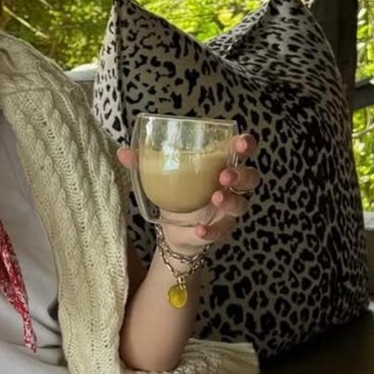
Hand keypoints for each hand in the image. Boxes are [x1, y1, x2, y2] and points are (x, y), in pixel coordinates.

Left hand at [117, 134, 260, 254]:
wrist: (173, 230)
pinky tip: (201, 230)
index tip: (239, 142)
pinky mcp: (222, 229)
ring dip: (231, 199)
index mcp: (220, 165)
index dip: (245, 144)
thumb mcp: (161, 176)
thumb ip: (144, 163)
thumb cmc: (176, 193)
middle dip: (241, 173)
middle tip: (224, 175)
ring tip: (215, 197)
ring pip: (242, 203)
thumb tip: (123, 152)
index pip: (241, 150)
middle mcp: (231, 186)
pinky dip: (212, 231)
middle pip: (250, 177)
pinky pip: (222, 231)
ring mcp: (228, 210)